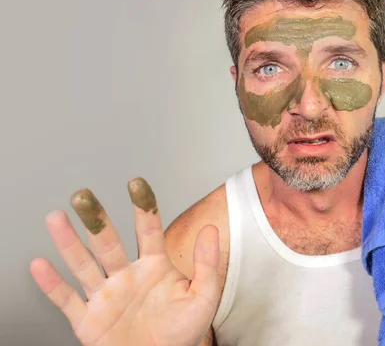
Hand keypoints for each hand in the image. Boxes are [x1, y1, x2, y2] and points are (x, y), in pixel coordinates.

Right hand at [30, 178, 219, 345]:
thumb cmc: (182, 331)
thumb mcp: (203, 296)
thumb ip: (208, 263)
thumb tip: (212, 229)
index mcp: (154, 266)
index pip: (148, 230)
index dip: (143, 207)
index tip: (136, 184)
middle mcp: (126, 275)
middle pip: (108, 242)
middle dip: (96, 220)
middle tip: (84, 196)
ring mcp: (106, 296)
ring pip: (84, 264)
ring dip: (69, 243)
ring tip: (57, 218)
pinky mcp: (89, 320)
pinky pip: (67, 300)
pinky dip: (52, 284)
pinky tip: (40, 265)